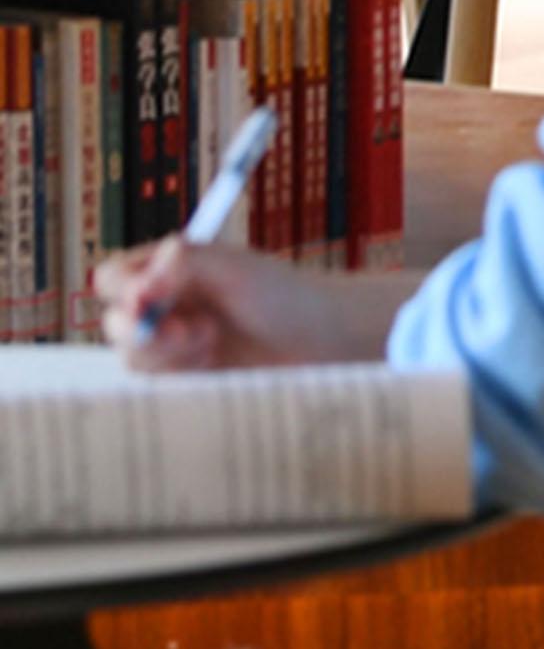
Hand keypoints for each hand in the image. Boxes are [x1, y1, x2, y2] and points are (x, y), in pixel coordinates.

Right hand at [96, 242, 409, 374]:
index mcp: (170, 269)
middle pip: (114, 322)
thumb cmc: (283, 295)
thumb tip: (138, 287)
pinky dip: (178, 374)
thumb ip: (182, 264)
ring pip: (133, 357)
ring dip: (165, 353)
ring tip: (210, 339)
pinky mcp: (188, 378)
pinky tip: (211, 361)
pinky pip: (157, 384)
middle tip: (186, 331)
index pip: (115, 278)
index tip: (146, 301)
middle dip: (141, 331)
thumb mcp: (233, 268)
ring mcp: (175, 344)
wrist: (323, 341)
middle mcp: (166, 304)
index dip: (123, 292)